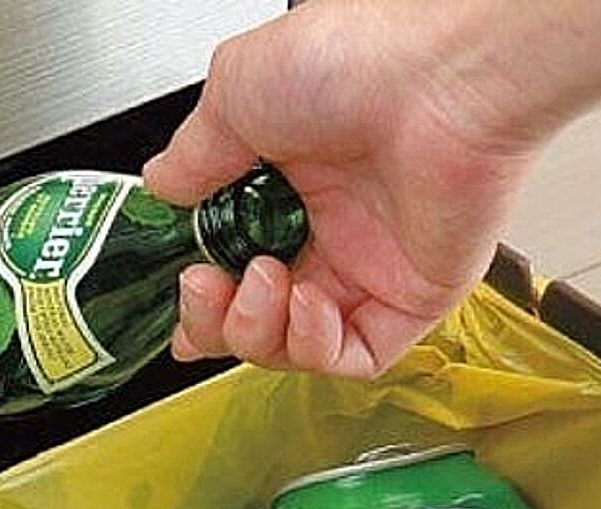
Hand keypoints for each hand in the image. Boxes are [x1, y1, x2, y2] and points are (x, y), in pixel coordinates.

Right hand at [143, 0, 542, 378]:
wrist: (438, 74)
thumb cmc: (357, 59)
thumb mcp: (239, 91)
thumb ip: (196, 153)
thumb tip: (163, 187)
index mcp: (292, 183)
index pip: (235, 265)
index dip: (203, 295)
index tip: (182, 294)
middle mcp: (332, 230)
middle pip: (257, 319)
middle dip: (217, 322)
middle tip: (205, 289)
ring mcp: (371, 268)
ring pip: (295, 347)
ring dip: (258, 332)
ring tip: (260, 282)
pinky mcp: (411, 299)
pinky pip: (354, 357)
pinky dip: (315, 346)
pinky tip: (305, 304)